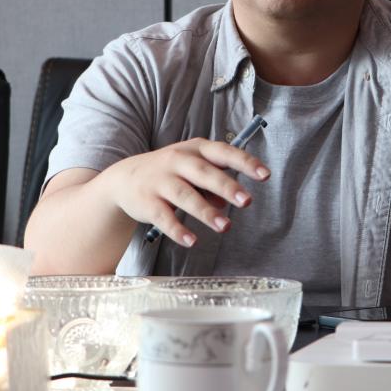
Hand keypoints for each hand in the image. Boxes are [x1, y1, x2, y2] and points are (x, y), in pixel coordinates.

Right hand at [101, 138, 269, 246]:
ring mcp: (160, 181)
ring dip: (206, 212)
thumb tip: (228, 202)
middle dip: (227, 187)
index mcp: (195, 150)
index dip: (245, 163)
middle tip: (247, 202)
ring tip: (225, 227)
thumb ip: (213, 184)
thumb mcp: (192, 170)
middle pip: (204, 173)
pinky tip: (192, 241)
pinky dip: (178, 230)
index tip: (265, 175)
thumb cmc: (170, 172)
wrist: (124, 179)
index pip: (224, 153)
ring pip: (185, 195)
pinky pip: (164, 217)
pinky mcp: (147, 202)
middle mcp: (177, 161)